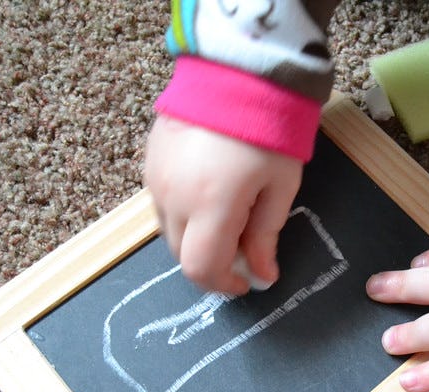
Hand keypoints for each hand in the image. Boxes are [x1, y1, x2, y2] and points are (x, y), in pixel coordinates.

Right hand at [143, 115, 302, 293]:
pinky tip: (209, 196)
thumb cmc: (269, 129)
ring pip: (169, 232)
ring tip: (228, 221)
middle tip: (243, 252)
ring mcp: (155, 179)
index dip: (225, 285)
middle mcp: (173, 197)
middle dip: (212, 263)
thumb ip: (266, 235)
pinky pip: (162, 205)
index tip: (248, 282)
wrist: (236, 69)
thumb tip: (263, 275)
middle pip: (182, 256)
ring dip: (195, 240)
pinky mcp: (149, 162)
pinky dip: (184, 215)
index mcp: (210, 205)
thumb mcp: (280, 186)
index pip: (202, 268)